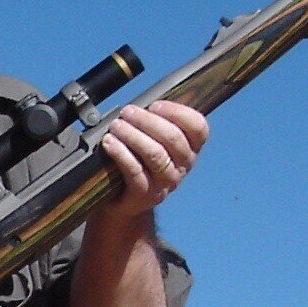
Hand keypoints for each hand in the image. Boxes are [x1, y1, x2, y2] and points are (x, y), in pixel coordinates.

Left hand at [96, 100, 207, 223]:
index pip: (198, 128)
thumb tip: (139, 103)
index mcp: (190, 149)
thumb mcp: (153, 143)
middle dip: (147, 120)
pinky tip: (110, 143)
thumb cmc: (138, 163)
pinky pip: (135, 171)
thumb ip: (154, 124)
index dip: (178, 112)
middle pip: (173, 138)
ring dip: (133, 135)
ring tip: (116, 126)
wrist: (124, 203)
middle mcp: (183, 166)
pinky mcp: (146, 195)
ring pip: (155, 154)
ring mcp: (166, 183)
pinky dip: (121, 153)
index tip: (155, 105)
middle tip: (127, 112)